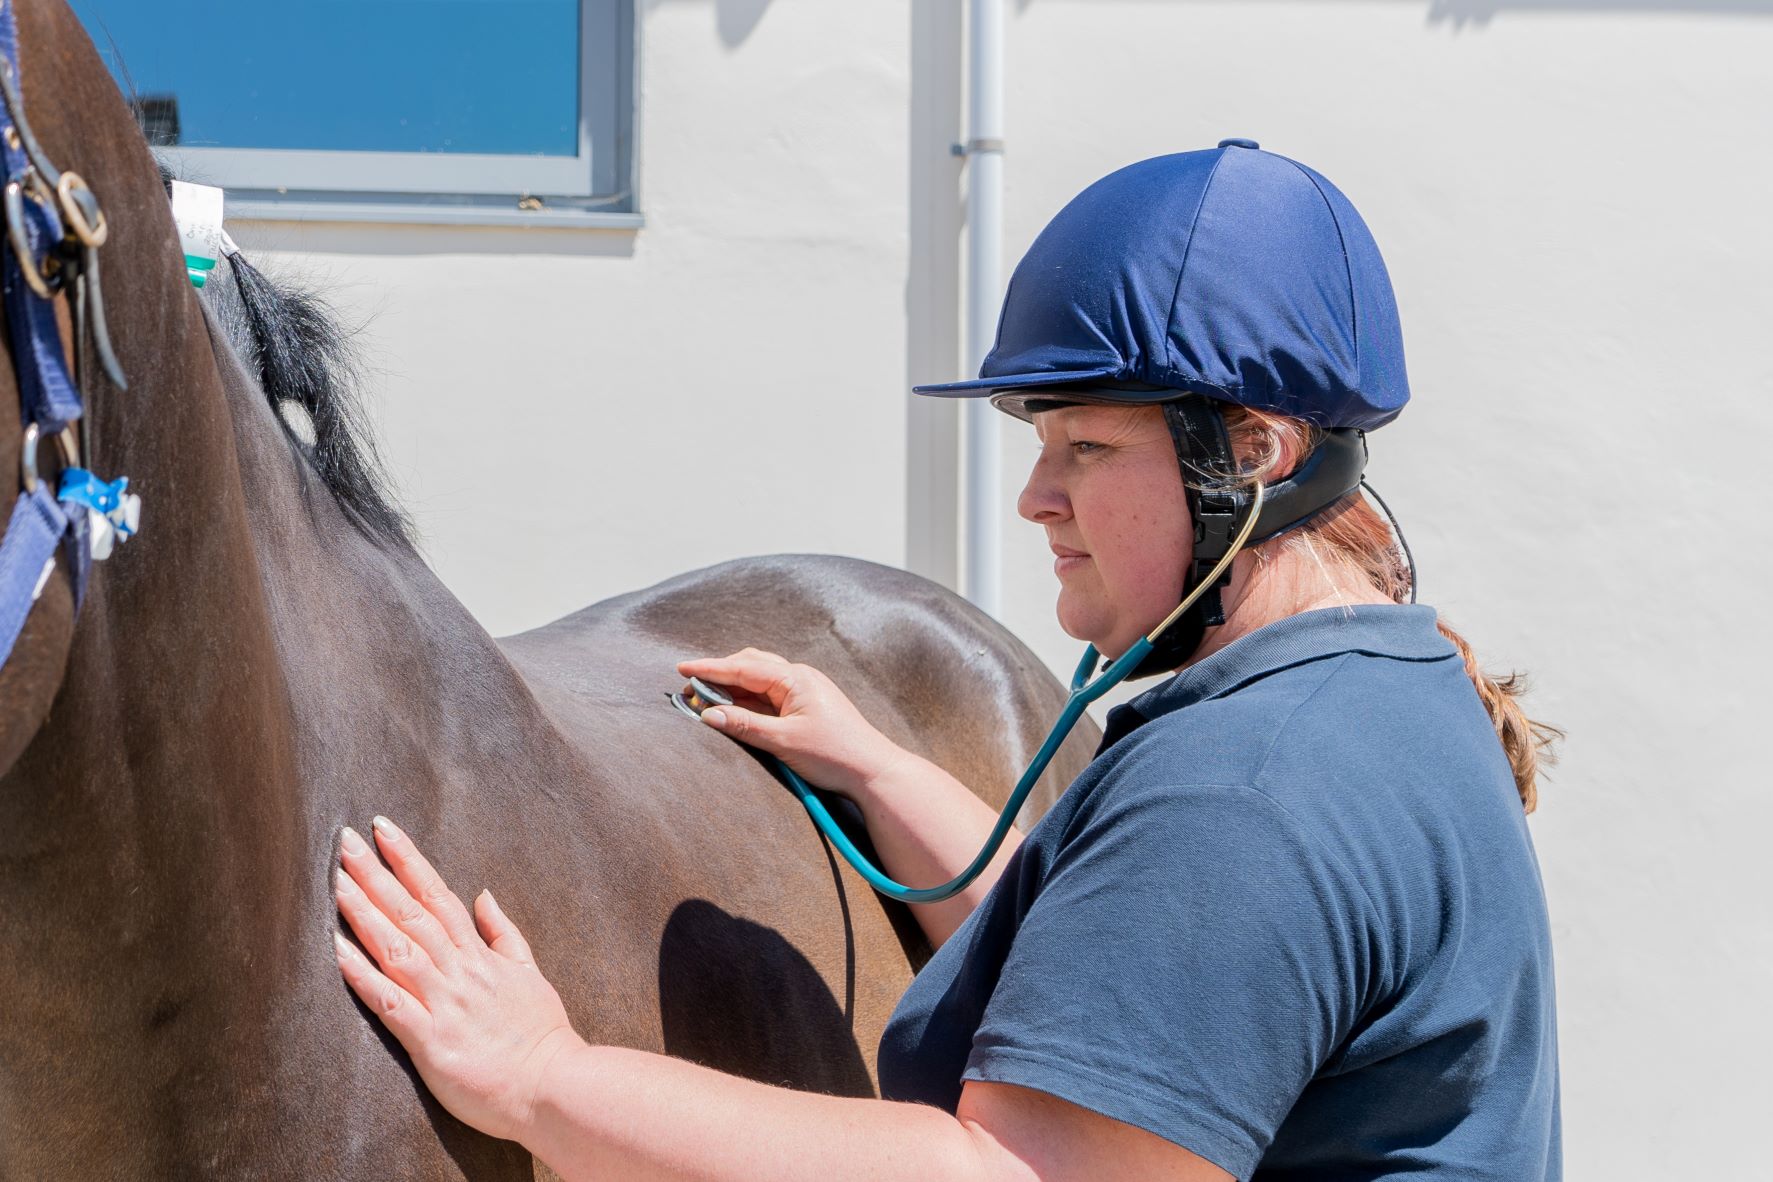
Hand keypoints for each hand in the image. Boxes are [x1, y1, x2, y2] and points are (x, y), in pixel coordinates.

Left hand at [333, 817, 580, 1143]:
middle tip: (345, 840)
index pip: (438, 896)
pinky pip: (390, 1003)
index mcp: (479, 956)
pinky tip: (337, 952)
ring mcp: (444, 1003)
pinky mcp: (431, 1041)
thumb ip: (503, 934)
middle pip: (411, 913)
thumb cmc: (542, 1036)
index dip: (409, 860)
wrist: (554, 1086)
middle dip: (376, 875)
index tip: (382, 830)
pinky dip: (363, 976)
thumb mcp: (530, 974)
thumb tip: (484, 894)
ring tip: (335, 882)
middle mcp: (459, 971)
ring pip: (398, 948)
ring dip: (364, 914)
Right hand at [676, 648, 909, 800]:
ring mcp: (804, 692)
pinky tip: (732, 710)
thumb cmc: (834, 755)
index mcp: (796, 679)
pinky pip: (769, 697)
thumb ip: (744, 725)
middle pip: (750, 666)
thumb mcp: (783, 742)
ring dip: (731, 688)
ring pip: (758, 681)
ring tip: (704, 700)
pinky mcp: (806, 707)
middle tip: (689, 689)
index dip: (710, 668)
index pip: (744, 667)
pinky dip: (746, 701)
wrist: (873, 771)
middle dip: (719, 675)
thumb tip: (708, 715)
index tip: (682, 669)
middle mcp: (800, 678)